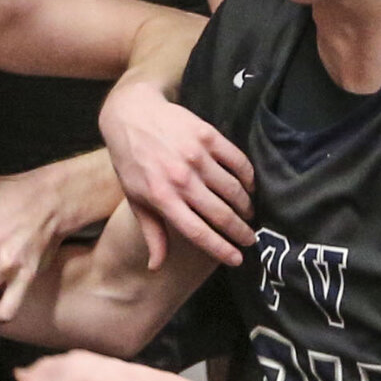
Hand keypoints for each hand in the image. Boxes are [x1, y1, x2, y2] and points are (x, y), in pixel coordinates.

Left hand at [102, 86, 252, 268]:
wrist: (131, 114)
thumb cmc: (131, 161)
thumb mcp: (136, 198)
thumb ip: (152, 233)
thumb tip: (156, 266)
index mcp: (162, 198)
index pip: (198, 232)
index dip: (221, 249)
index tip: (237, 259)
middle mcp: (181, 179)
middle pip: (221, 214)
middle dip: (240, 232)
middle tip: (250, 239)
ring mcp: (196, 156)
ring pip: (233, 189)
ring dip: (245, 206)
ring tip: (248, 213)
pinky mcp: (207, 135)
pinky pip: (237, 161)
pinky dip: (248, 177)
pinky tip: (249, 186)